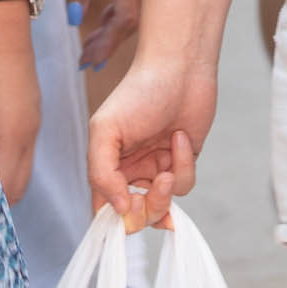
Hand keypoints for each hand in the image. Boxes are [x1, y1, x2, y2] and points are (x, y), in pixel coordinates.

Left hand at [67, 0, 151, 73]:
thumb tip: (76, 19)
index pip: (124, 18)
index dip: (106, 44)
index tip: (87, 61)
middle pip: (135, 18)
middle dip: (111, 43)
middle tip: (87, 62)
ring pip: (138, 6)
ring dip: (115, 28)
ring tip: (91, 47)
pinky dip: (121, 9)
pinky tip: (102, 17)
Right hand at [87, 49, 216, 230]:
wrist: (180, 68)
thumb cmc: (139, 92)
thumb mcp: (106, 131)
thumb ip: (102, 174)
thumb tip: (118, 211)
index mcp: (107, 164)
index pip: (104, 208)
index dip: (116, 219)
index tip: (128, 209)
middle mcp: (130, 170)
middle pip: (136, 215)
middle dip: (147, 210)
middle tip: (153, 191)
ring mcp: (157, 167)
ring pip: (162, 204)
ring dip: (166, 190)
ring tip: (167, 168)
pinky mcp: (182, 161)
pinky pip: (184, 184)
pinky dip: (183, 165)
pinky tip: (179, 138)